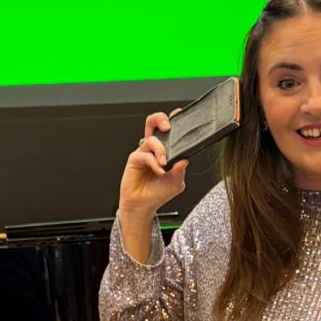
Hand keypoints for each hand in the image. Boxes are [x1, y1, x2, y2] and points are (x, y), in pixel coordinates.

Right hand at [118, 110, 189, 224]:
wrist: (143, 205)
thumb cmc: (158, 193)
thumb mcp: (176, 183)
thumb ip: (181, 171)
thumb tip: (185, 159)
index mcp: (166, 150)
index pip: (170, 131)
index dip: (174, 121)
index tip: (180, 115)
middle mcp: (154, 149)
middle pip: (154, 124)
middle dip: (160, 119)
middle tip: (168, 127)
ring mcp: (144, 152)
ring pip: (151, 139)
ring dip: (160, 149)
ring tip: (164, 162)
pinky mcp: (135, 158)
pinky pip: (145, 154)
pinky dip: (153, 162)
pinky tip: (159, 170)